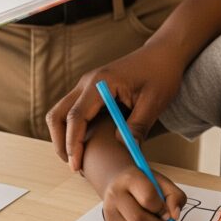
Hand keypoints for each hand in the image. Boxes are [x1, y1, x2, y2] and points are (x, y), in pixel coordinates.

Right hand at [46, 43, 186, 170]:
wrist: (162, 54)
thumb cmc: (160, 74)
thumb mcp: (154, 102)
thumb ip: (138, 126)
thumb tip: (125, 149)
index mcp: (100, 83)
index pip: (76, 117)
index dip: (73, 144)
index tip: (77, 166)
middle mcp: (87, 82)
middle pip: (58, 114)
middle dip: (60, 142)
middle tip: (74, 165)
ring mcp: (87, 85)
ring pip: (61, 112)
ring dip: (63, 135)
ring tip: (77, 158)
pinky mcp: (91, 89)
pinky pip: (72, 110)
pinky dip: (72, 128)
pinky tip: (85, 143)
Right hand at [103, 166, 186, 220]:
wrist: (119, 181)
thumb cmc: (144, 182)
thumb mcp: (163, 183)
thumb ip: (175, 197)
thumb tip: (174, 217)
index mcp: (130, 179)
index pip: (148, 198)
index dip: (162, 209)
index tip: (167, 212)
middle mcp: (116, 194)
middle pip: (138, 219)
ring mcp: (110, 210)